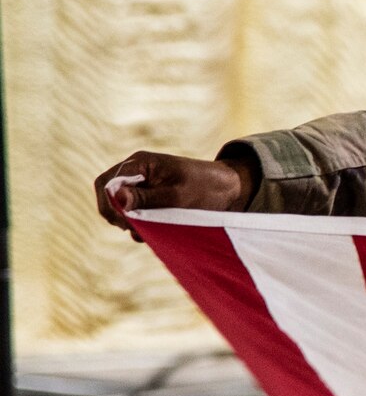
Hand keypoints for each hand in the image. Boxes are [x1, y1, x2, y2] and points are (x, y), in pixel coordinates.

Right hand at [93, 151, 256, 237]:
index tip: (125, 221)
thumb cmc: (205, 188)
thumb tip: (118, 200)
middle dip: (117, 215)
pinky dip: (139, 224)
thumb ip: (147, 198)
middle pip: (109, 196)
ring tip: (150, 231)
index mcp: (140, 163)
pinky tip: (154, 231)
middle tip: (134, 229)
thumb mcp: (176, 195)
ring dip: (130, 222)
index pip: (106, 183)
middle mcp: (136, 172)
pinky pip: (133, 213)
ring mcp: (142, 185)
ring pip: (120, 207)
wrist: (228, 189)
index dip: (109, 204)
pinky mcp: (149, 198)